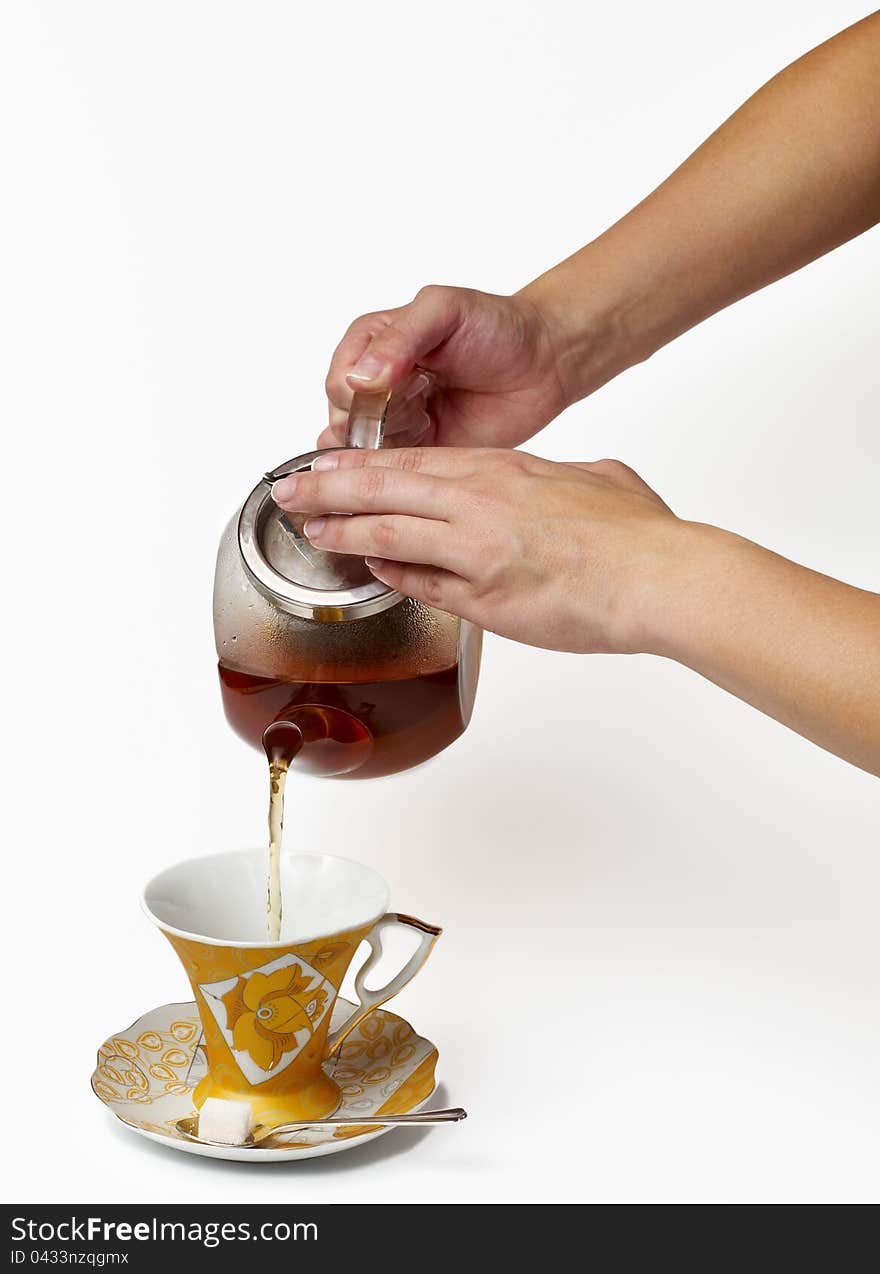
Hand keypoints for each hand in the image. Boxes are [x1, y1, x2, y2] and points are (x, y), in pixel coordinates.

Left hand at [272, 447, 676, 653]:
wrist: (658, 577)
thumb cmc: (638, 534)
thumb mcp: (597, 479)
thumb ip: (564, 477)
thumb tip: (560, 484)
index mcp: (505, 470)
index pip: (417, 459)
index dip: (366, 462)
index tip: (334, 462)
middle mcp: (481, 502)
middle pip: (386, 486)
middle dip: (330, 487)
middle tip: (291, 487)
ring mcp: (477, 550)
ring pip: (390, 531)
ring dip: (342, 529)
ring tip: (309, 528)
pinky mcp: (484, 597)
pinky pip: (422, 582)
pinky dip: (390, 572)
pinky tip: (367, 568)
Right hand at [320, 286, 571, 450]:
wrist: (543, 363)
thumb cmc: (496, 326)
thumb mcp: (444, 312)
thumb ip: (399, 338)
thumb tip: (360, 378)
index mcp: (371, 344)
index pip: (338, 382)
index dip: (360, 394)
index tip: (399, 386)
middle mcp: (376, 385)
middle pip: (345, 421)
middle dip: (378, 422)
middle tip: (422, 404)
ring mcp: (397, 421)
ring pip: (365, 451)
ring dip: (391, 445)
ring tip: (428, 418)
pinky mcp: (421, 452)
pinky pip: (393, 471)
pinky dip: (402, 469)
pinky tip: (427, 445)